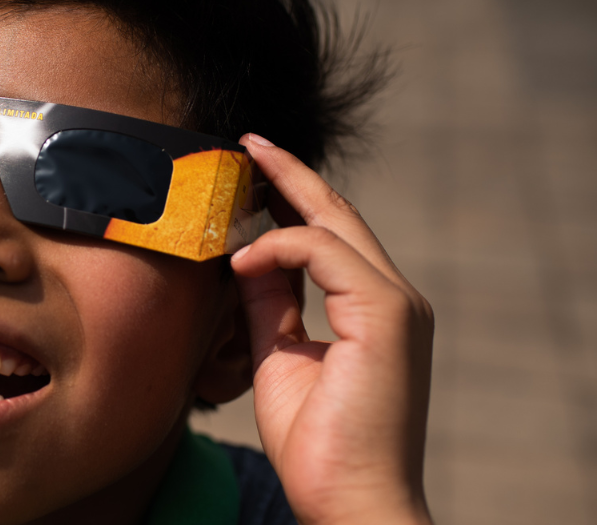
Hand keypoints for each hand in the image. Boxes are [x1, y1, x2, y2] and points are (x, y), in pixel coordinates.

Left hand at [231, 134, 434, 524]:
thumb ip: (268, 306)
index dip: (294, 197)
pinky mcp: (388, 315)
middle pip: (339, 214)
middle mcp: (394, 298)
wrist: (350, 500)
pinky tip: (242, 263)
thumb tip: (244, 261)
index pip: (332, 235)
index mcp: (373, 310)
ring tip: (235, 185)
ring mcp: (397, 304)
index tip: (254, 168)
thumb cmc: (317, 445)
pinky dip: (281, 248)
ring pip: (334, 224)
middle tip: (249, 143)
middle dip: (291, 174)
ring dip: (281, 200)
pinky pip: (326, 253)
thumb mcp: (278, 357)